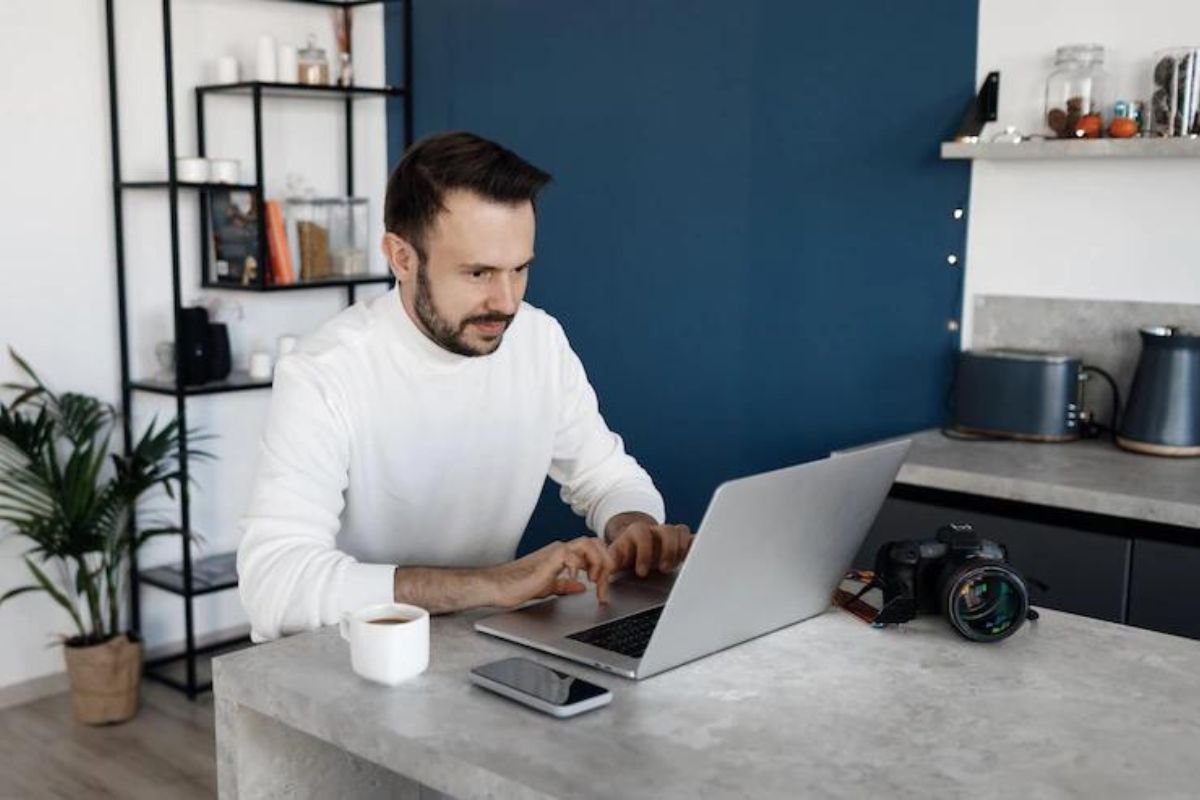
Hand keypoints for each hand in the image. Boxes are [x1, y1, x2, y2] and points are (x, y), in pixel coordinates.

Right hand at [486, 537, 616, 607]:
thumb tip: (582, 587)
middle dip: (606, 560)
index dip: (603, 563)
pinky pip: (571, 555)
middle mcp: (560, 549)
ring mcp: (554, 552)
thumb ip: (566, 584)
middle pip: (594, 541)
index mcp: (562, 554)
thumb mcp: (549, 586)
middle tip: (604, 583)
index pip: (592, 548)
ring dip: (597, 561)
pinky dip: (579, 566)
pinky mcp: (547, 560)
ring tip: (595, 580)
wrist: (497, 586)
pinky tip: (577, 580)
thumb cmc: (516, 585)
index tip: (603, 583)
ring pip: (587, 543)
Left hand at [605, 513, 693, 576]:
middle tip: (664, 568)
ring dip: (681, 549)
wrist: (635, 544)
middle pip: (666, 529)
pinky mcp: (681, 541)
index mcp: (636, 532)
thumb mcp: (613, 559)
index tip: (641, 572)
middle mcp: (655, 530)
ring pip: (681, 531)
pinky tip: (696, 559)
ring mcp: (668, 534)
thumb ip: (605, 570)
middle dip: (667, 550)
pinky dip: (696, 546)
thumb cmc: (625, 554)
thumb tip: (599, 586)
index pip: (642, 532)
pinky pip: (692, 537)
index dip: (643, 551)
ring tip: (678, 565)